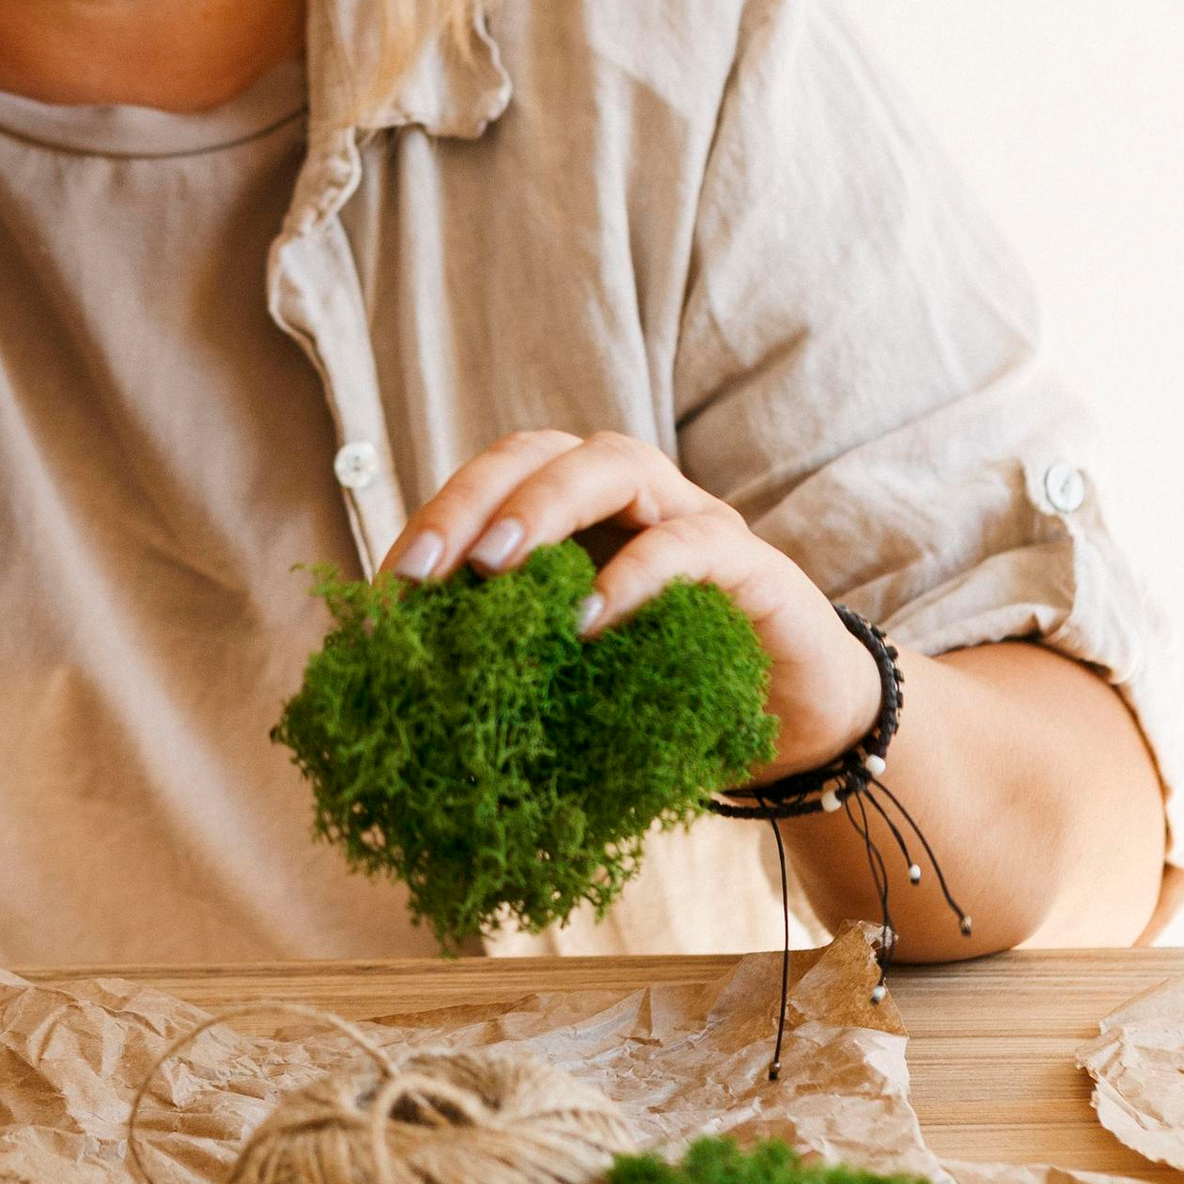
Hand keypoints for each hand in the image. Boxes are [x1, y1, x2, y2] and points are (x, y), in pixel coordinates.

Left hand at [380, 428, 879, 782]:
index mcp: (578, 518)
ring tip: (495, 566)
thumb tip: (400, 693)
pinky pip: (690, 543)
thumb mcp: (573, 680)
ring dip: (543, 506)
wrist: (796, 730)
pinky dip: (635, 572)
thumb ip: (508, 663)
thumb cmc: (667, 696)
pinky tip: (590, 620)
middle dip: (470, 501)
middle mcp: (632, 498)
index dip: (434, 522)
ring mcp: (693, 520)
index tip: (388, 591)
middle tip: (422, 572)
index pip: (493, 483)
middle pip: (539, 453)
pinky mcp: (752, 565)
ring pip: (613, 464)